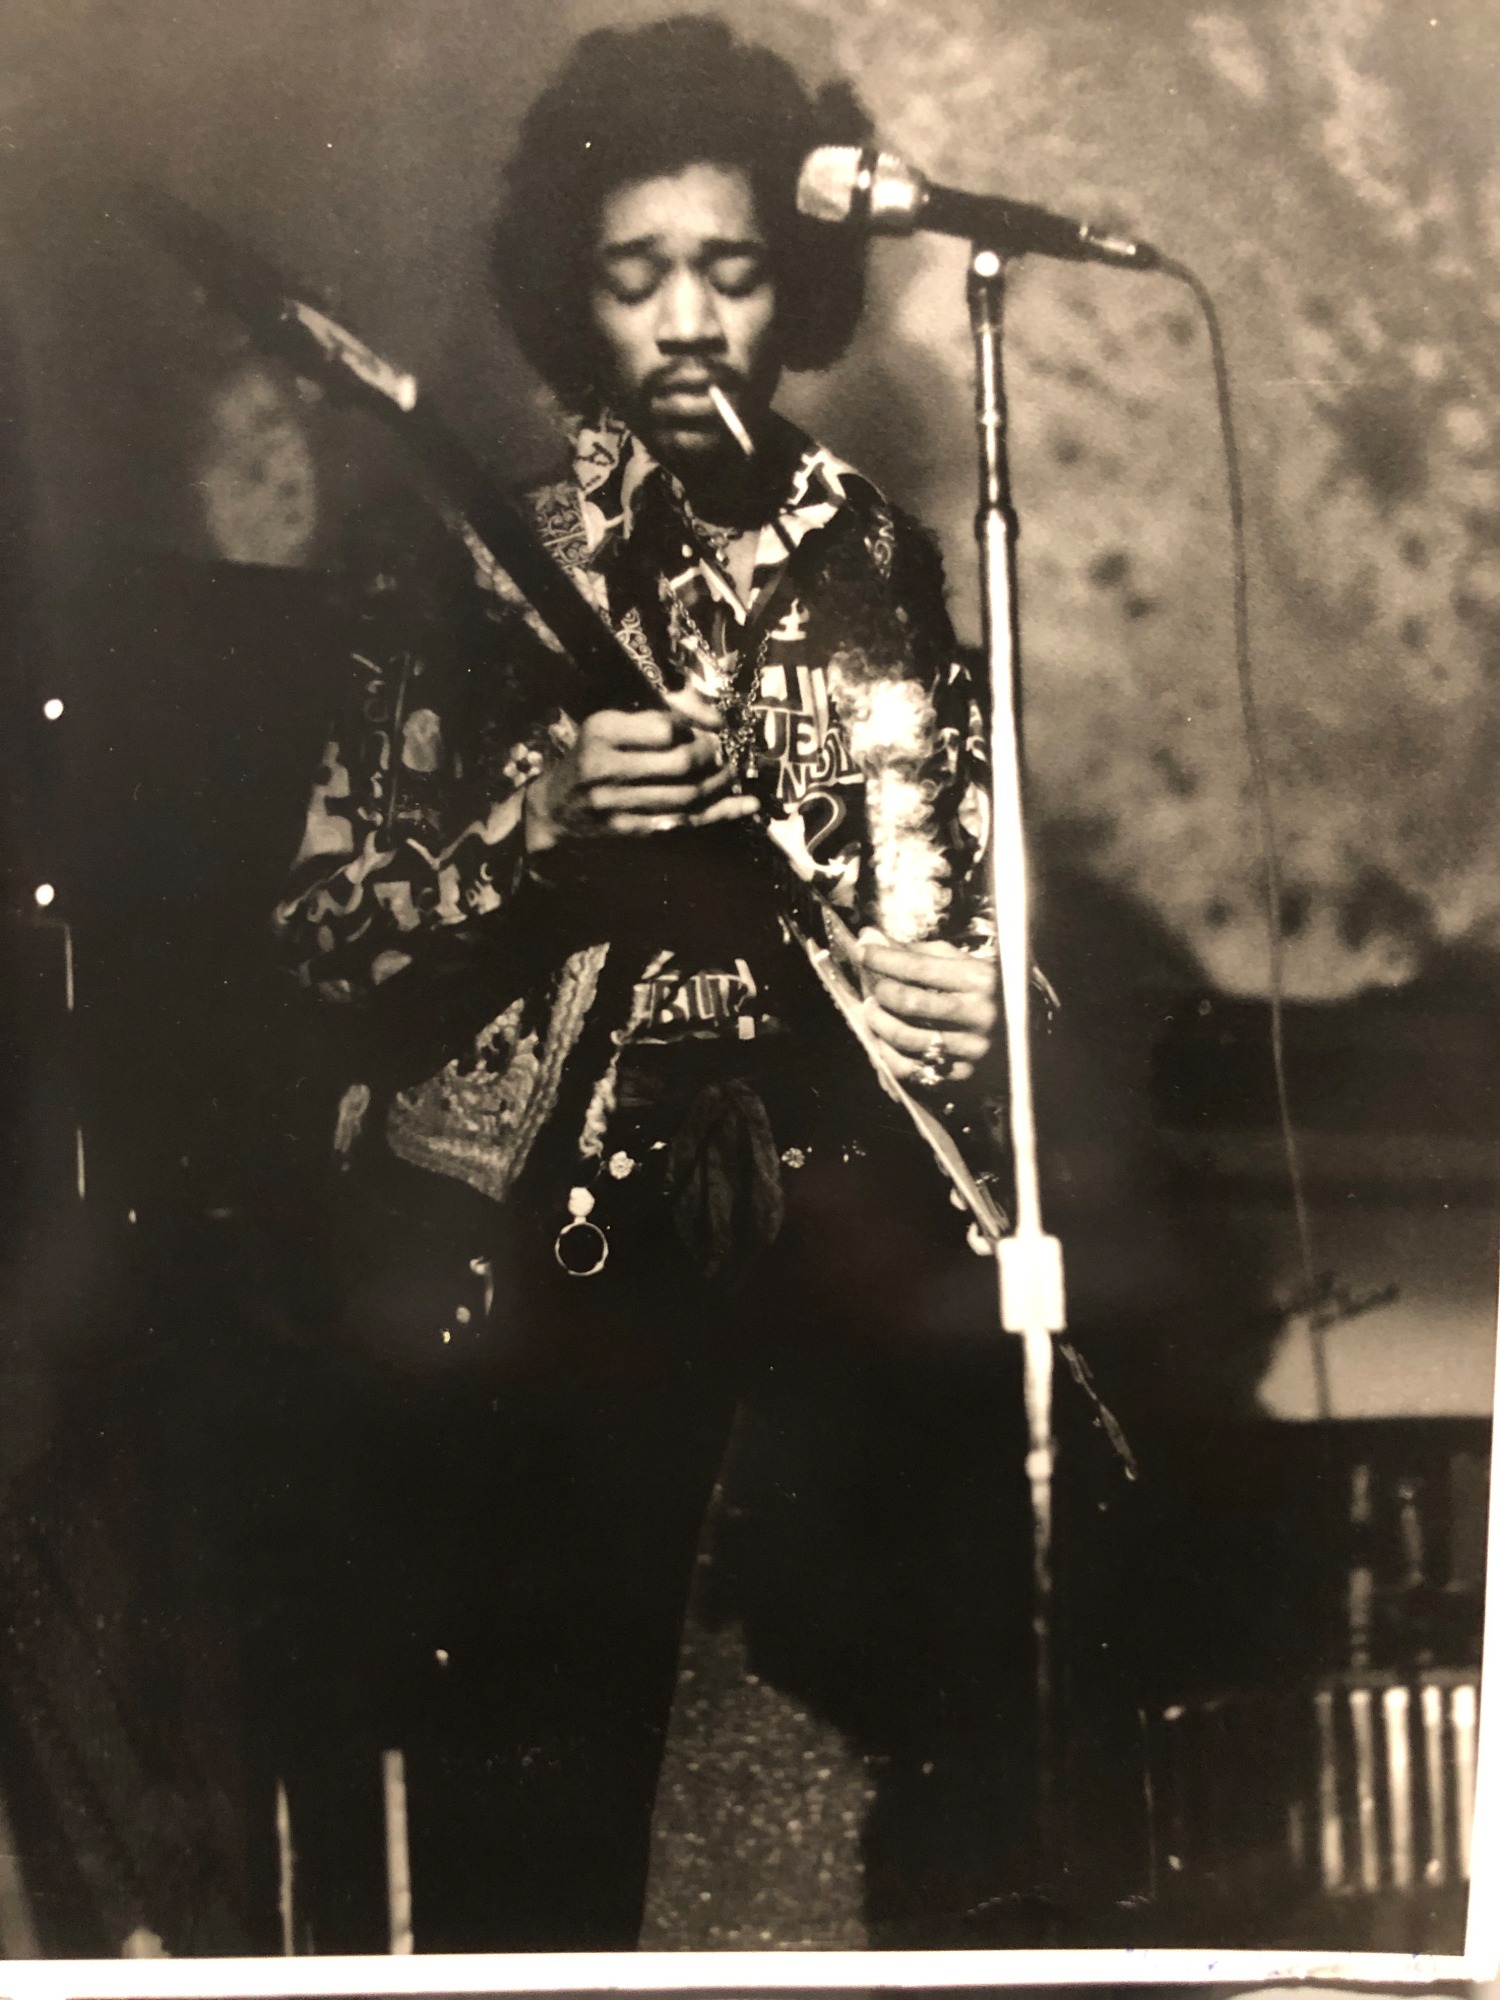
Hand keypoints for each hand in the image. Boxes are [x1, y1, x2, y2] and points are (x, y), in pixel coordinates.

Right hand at [524, 689, 759, 854]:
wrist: (556, 806)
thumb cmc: (592, 754)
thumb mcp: (611, 723)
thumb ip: (657, 713)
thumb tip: (712, 713)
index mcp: (602, 731)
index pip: (667, 726)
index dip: (700, 724)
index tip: (716, 724)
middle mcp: (605, 767)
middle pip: (680, 762)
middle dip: (712, 755)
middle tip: (722, 750)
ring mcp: (616, 804)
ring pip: (688, 795)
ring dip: (720, 783)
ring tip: (730, 771)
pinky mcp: (629, 832)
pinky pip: (686, 822)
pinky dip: (721, 813)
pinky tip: (746, 805)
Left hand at [860, 934, 998, 1088]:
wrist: (1027, 1033)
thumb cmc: (985, 990)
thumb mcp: (960, 963)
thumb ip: (916, 953)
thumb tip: (870, 938)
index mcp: (980, 980)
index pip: (919, 967)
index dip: (884, 958)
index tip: (864, 951)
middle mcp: (979, 1014)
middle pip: (909, 1002)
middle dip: (881, 992)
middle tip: (873, 988)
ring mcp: (971, 1049)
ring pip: (906, 1038)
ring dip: (878, 1024)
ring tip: (873, 1012)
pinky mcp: (963, 1075)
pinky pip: (912, 1069)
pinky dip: (888, 1055)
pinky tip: (882, 1042)